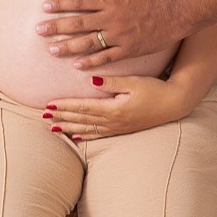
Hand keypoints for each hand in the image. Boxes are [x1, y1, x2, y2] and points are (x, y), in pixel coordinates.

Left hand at [36, 0, 185, 66]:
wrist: (177, 10)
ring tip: (51, 49)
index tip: (44, 7)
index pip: (79, 2)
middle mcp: (111, 18)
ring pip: (88, 43)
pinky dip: (91, 62)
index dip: (60, 4)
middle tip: (38, 30)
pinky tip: (76, 65)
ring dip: (68, 46)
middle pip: (78, 24)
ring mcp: (119, 36)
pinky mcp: (128, 49)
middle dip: (56, 27)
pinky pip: (106, 58)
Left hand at [44, 74, 188, 137]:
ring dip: (68, 127)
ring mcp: (117, 127)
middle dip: (61, 117)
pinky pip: (99, 135)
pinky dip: (85, 136)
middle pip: (81, 119)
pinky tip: (75, 137)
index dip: (64, 106)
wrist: (174, 104)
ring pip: (87, 129)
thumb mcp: (134, 82)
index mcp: (114, 108)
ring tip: (52, 127)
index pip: (83, 107)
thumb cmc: (155, 90)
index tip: (49, 104)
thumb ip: (111, 82)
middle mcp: (113, 121)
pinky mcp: (122, 129)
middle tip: (43, 115)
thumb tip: (91, 79)